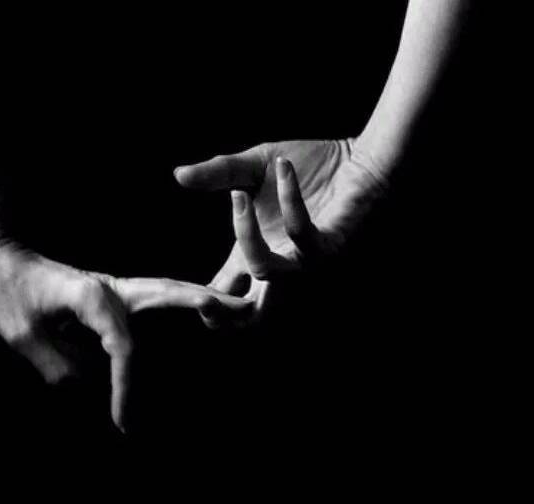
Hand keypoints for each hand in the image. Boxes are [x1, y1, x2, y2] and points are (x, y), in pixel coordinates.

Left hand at [0, 241, 249, 430]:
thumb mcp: (25, 335)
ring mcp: (117, 287)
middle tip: (247, 309)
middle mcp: (113, 288)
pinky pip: (158, 298)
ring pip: (171, 291)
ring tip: (241, 305)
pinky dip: (186, 301)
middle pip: (171, 295)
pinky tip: (205, 307)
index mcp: (94, 296)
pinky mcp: (114, 293)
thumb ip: (63, 366)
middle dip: (209, 305)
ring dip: (205, 300)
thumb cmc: (8, 290)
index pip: (125, 349)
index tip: (124, 424)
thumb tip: (96, 383)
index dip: (127, 388)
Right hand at [174, 139, 384, 324]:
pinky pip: (302, 233)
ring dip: (246, 236)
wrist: (358, 157)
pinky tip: (284, 165)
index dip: (199, 297)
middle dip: (220, 311)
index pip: (224, 292)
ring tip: (239, 196)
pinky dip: (289, 197)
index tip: (175, 285)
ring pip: (266, 273)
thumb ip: (217, 173)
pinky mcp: (330, 244)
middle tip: (201, 291)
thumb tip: (178, 175)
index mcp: (256, 253)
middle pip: (248, 316)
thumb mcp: (252, 166)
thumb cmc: (309, 166)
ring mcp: (305, 259)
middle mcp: (280, 264)